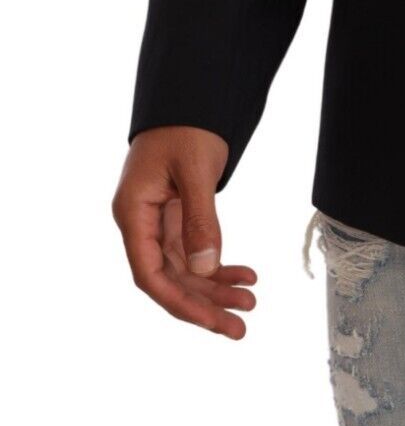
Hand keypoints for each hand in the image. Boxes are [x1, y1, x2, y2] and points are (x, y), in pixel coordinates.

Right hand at [112, 125, 257, 339]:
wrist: (191, 97)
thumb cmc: (186, 126)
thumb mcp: (196, 170)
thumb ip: (200, 219)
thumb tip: (206, 269)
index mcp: (133, 213)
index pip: (150, 273)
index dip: (179, 302)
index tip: (211, 322)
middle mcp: (141, 222)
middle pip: (170, 278)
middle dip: (204, 305)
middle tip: (240, 327)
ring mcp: (159, 221)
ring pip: (185, 269)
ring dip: (215, 288)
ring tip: (250, 304)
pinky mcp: (177, 215)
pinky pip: (196, 251)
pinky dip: (219, 265)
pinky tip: (246, 276)